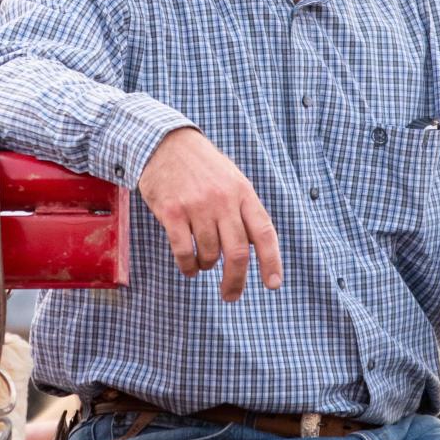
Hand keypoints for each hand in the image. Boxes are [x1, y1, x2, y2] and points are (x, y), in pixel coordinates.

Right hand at [138, 127, 281, 302]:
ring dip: (207, 267)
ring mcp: (197, 206)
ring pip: (210, 255)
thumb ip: (244, 211)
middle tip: (230, 295)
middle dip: (236, 281)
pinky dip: (188, 266)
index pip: (264, 232)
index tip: (273, 284)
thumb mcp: (232, 180)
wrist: (166, 143)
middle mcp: (223, 200)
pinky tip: (189, 267)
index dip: (272, 261)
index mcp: (243, 192)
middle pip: (238, 253)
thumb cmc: (203, 167)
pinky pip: (184, 252)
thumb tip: (256, 249)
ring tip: (203, 263)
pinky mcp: (172, 212)